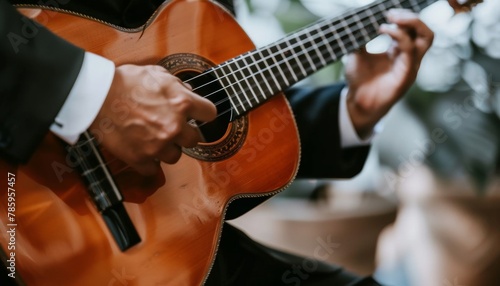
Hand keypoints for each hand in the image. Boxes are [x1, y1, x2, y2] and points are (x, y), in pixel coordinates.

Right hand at [90, 64, 216, 175]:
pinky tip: (142, 150)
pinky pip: (153, 168)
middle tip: (172, 127)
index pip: (210, 114)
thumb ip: (177, 84)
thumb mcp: (157, 73)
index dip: (203, 113)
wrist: (96, 96)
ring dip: (167, 148)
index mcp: (182, 103)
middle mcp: (175, 127)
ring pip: (175, 156)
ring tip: (153, 138)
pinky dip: (148, 161)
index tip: (198, 115)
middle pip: (194, 139)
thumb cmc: (124, 82)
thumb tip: (189, 92)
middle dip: (184, 133)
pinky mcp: (141, 159)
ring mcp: (158, 145)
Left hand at [344, 9, 433, 137]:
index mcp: (400, 50)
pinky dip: (399, 36)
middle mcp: (409, 57)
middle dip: (412, 17)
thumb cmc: (359, 80)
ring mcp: (411, 66)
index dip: (403, 16)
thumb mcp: (356, 53)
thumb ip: (360, 38)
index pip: (414, 28)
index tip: (385, 12)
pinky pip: (411, 51)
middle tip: (391, 13)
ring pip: (426, 37)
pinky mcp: (407, 75)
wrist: (356, 102)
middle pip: (425, 30)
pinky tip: (383, 31)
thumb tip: (356, 21)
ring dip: (411, 23)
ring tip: (391, 18)